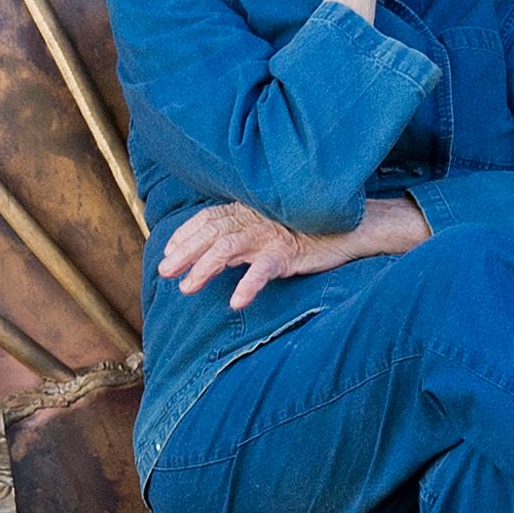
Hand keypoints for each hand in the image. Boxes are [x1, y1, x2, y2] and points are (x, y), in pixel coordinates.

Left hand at [158, 197, 427, 309]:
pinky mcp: (289, 252)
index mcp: (248, 210)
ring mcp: (270, 234)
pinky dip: (248, 284)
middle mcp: (254, 218)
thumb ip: (242, 239)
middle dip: (184, 253)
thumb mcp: (267, 232)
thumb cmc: (306, 232)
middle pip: (210, 233)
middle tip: (164, 272)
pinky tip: (235, 302)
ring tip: (187, 288)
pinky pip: (263, 269)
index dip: (184, 235)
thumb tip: (211, 256)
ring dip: (204, 268)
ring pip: (228, 248)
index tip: (166, 253)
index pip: (207, 218)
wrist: (349, 229)